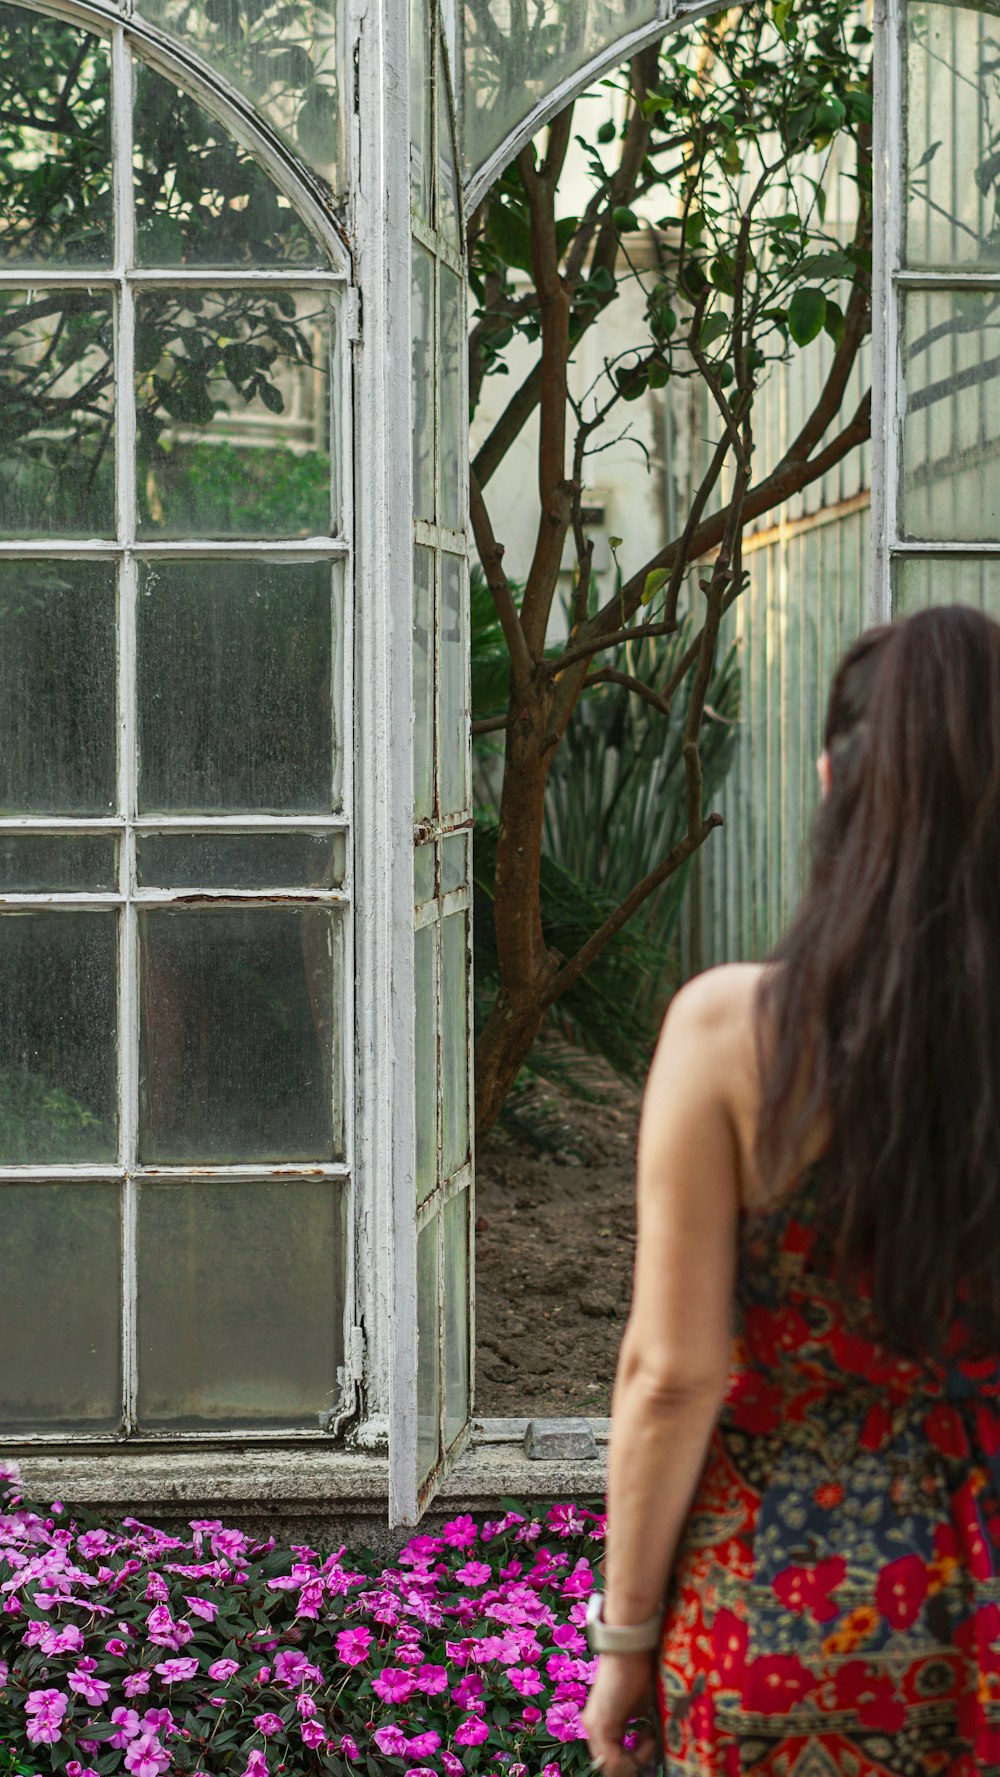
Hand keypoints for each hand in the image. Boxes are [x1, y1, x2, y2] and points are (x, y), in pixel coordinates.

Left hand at [582, 1649, 659, 1776]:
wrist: (630, 1649)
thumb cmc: (640, 1673)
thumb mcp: (643, 1710)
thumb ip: (643, 1731)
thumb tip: (654, 1748)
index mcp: (602, 1726)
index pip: (613, 1761)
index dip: (636, 1760)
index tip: (653, 1742)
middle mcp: (592, 1730)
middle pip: (612, 1768)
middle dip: (636, 1763)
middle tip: (653, 1743)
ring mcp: (592, 1728)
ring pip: (612, 1768)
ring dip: (637, 1760)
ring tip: (650, 1737)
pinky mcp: (599, 1726)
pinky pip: (614, 1761)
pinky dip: (635, 1757)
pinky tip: (648, 1736)